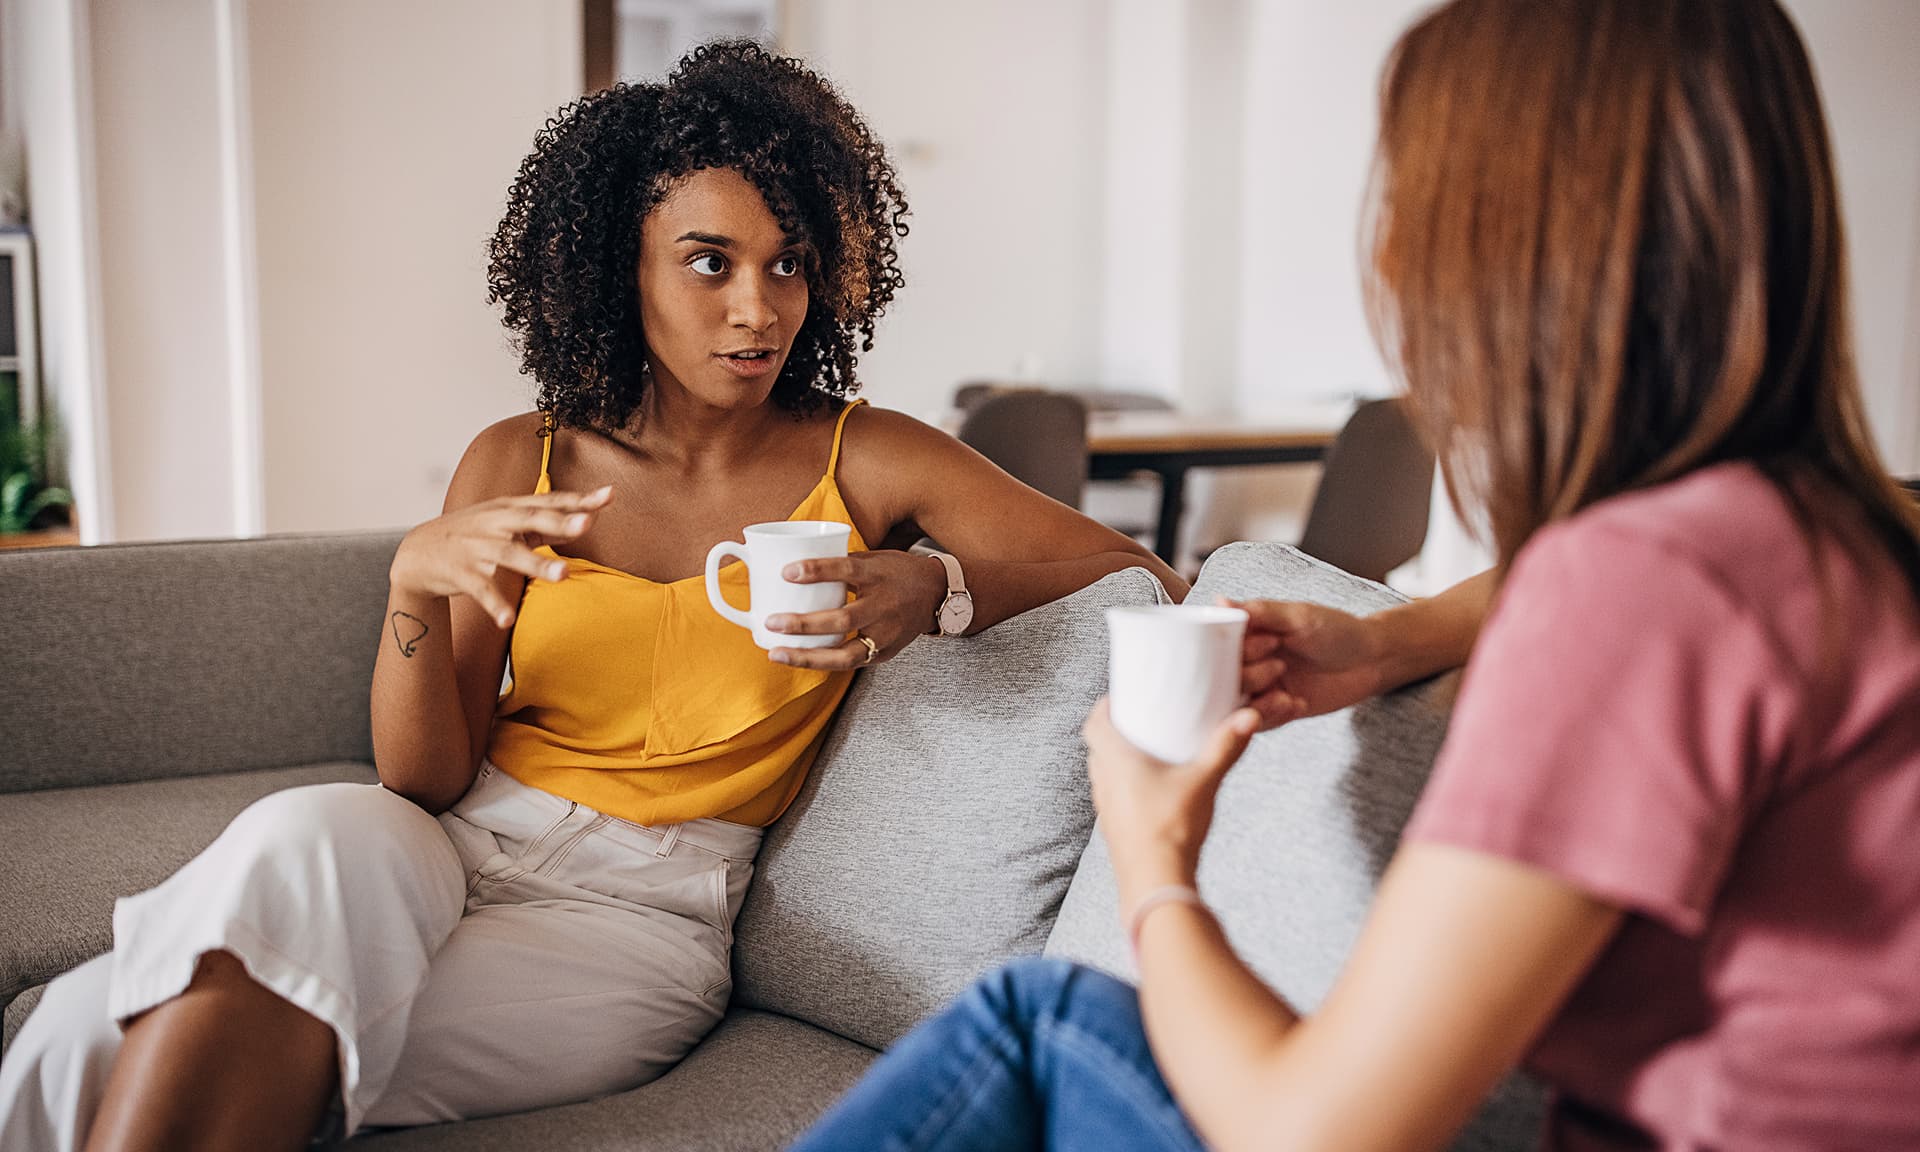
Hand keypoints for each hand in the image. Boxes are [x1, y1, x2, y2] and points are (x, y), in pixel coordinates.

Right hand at [390, 486, 611, 627]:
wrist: (418, 552)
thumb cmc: (473, 534)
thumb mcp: (504, 520)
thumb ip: (543, 521)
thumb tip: (588, 517)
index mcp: (509, 508)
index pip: (548, 501)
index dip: (578, 499)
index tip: (609, 495)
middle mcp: (495, 523)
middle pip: (530, 519)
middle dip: (558, 521)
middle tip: (587, 524)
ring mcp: (477, 548)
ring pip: (509, 554)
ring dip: (537, 564)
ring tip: (563, 575)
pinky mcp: (461, 573)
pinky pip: (481, 590)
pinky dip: (494, 605)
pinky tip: (508, 620)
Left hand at [763, 550, 946, 669]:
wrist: (936, 595)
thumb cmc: (895, 573)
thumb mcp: (874, 559)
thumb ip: (840, 564)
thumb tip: (796, 565)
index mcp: (878, 575)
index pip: (846, 570)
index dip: (816, 571)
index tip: (786, 572)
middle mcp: (883, 606)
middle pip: (842, 619)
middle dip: (804, 624)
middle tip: (772, 622)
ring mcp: (885, 634)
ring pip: (845, 654)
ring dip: (807, 656)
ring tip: (776, 653)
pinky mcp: (885, 653)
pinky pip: (850, 663)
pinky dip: (822, 663)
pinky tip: (798, 659)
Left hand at [1083, 698, 1260, 906]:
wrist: (1156, 881)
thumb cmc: (1171, 828)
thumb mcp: (1203, 780)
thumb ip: (1225, 746)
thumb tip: (1249, 716)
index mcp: (1115, 760)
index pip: (1093, 723)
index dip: (1103, 709)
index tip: (1122, 700)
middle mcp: (1103, 782)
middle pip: (1097, 747)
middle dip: (1115, 733)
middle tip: (1141, 723)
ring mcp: (1105, 809)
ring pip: (1104, 774)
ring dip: (1118, 762)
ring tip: (1148, 755)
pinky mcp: (1114, 830)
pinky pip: (1113, 798)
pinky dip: (1125, 788)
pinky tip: (1152, 792)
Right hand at [1224, 597, 1387, 729]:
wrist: (1371, 659)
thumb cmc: (1336, 629)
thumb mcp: (1298, 616)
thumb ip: (1259, 612)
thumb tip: (1219, 600)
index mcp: (1247, 636)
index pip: (1219, 648)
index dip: (1238, 650)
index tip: (1267, 643)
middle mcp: (1248, 663)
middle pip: (1225, 680)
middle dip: (1249, 677)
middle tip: (1279, 665)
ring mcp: (1262, 689)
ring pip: (1238, 706)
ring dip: (1259, 703)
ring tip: (1284, 695)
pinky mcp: (1277, 710)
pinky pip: (1262, 723)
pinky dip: (1276, 715)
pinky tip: (1298, 703)